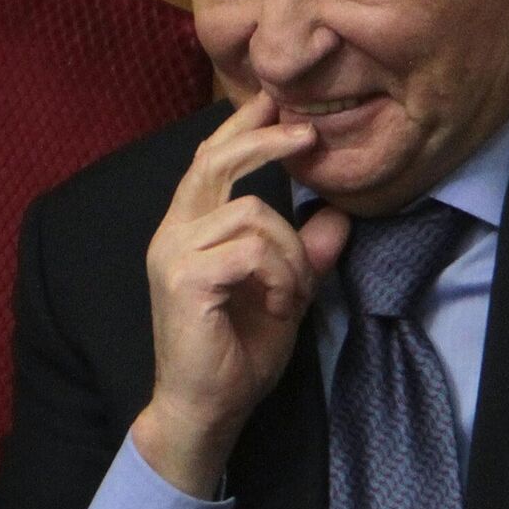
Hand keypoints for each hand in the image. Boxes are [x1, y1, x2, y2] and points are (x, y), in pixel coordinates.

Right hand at [134, 96, 348, 493]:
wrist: (207, 407)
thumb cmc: (238, 353)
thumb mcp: (286, 294)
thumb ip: (307, 255)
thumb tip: (336, 216)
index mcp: (189, 228)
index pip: (210, 160)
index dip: (241, 127)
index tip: (274, 102)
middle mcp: (173, 232)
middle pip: (216, 161)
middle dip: (266, 141)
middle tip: (309, 136)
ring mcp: (173, 252)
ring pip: (251, 213)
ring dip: (290, 253)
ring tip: (292, 294)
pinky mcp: (184, 277)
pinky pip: (251, 249)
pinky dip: (280, 275)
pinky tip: (279, 306)